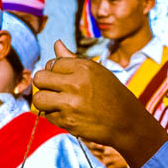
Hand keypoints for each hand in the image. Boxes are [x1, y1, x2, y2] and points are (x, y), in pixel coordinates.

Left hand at [33, 41, 167, 167]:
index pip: (52, 63)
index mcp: (85, 67)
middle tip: (58, 92)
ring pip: (39, 98)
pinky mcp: (68, 121)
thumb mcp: (98, 73)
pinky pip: (48, 116)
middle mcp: (77, 83)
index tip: (67, 80)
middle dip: (45, 85)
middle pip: (40, 78)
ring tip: (60, 104)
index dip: (56, 72)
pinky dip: (56, 117)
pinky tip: (71, 116)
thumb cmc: (113, 96)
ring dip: (46, 102)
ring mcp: (71, 103)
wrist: (128, 124)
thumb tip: (56, 43)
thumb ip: (73, 60)